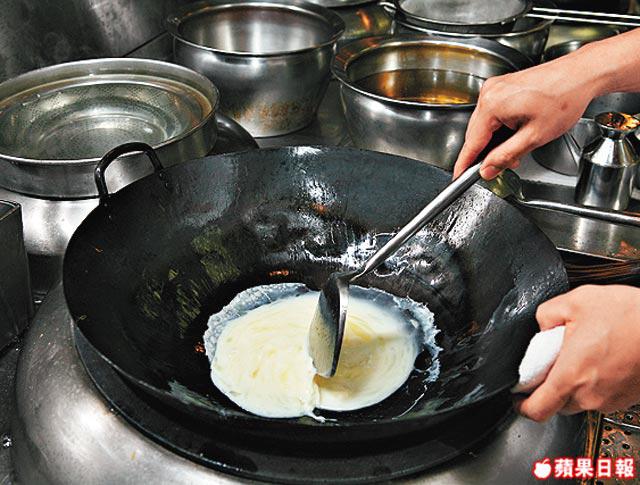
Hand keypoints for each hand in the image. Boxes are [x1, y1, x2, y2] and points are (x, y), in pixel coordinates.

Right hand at [452, 48, 598, 179]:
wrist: (581, 74)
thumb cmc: (564, 98)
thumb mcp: (534, 137)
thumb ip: (505, 156)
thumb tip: (487, 169)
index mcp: (492, 104)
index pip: (471, 142)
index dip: (465, 163)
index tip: (458, 177)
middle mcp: (489, 93)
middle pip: (476, 133)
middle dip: (487, 153)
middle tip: (501, 168)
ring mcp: (494, 88)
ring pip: (484, 125)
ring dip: (496, 141)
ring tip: (517, 150)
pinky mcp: (502, 87)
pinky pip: (492, 114)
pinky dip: (500, 128)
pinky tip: (516, 134)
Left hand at [516, 284, 639, 421]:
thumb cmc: (631, 315)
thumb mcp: (575, 302)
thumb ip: (546, 316)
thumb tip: (541, 327)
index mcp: (570, 377)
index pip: (536, 409)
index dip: (522, 404)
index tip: (518, 395)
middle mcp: (590, 396)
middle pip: (556, 403)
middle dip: (550, 384)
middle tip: (555, 359)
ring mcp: (612, 400)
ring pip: (580, 399)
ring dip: (575, 381)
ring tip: (585, 352)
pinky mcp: (628, 398)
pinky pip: (602, 394)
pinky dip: (597, 380)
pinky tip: (604, 355)